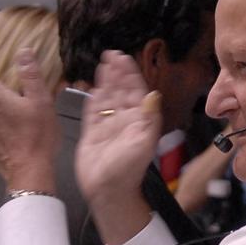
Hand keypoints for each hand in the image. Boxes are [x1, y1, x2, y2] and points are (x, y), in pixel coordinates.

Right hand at [76, 51, 162, 244]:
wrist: (107, 190)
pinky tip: (93, 84)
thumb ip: (148, 117)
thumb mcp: (142, 142)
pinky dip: (93, 95)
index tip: (125, 58)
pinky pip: (92, 109)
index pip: (135, 90)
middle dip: (118, 72)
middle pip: (121, 89)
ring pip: (107, 96)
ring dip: (106, 79)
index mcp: (138, 120)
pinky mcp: (92, 131)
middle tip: (112, 54)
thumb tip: (153, 94)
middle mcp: (124, 119)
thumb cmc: (128, 171)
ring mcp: (108, 124)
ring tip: (103, 62)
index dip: (130, 74)